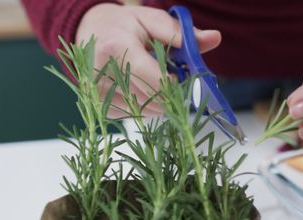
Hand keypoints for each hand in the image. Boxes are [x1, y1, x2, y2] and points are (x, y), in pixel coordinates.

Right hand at [76, 4, 221, 117]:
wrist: (88, 31)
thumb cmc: (123, 25)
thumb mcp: (152, 20)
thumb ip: (182, 33)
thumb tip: (215, 38)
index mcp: (116, 48)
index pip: (155, 81)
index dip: (176, 85)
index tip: (182, 76)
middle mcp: (102, 73)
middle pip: (152, 100)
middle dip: (171, 94)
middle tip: (172, 78)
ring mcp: (98, 93)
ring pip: (145, 111)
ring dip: (159, 102)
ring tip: (153, 79)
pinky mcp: (99, 106)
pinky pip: (134, 115)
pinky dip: (145, 105)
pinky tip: (139, 88)